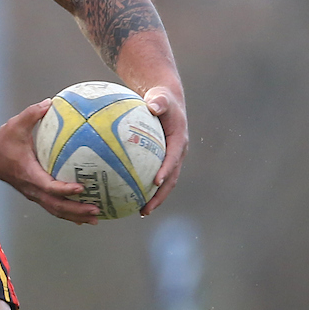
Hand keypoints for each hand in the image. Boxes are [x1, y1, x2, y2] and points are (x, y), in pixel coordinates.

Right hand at [0, 101, 100, 224]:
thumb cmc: (2, 143)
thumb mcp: (15, 125)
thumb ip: (32, 114)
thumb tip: (50, 102)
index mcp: (28, 174)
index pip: (48, 186)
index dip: (64, 189)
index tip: (80, 188)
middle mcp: (32, 188)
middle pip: (56, 206)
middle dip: (76, 210)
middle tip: (96, 209)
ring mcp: (34, 194)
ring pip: (56, 210)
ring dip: (75, 216)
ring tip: (95, 217)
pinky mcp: (37, 194)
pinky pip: (54, 207)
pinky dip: (69, 213)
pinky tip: (83, 215)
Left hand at [140, 85, 187, 214]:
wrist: (166, 101)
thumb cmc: (161, 99)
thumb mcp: (161, 97)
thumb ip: (159, 101)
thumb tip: (153, 106)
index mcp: (179, 141)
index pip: (173, 158)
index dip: (166, 171)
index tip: (156, 182)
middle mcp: (177, 154)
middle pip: (171, 179)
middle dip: (160, 196)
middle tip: (146, 208)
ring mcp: (171, 159)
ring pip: (165, 183)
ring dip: (154, 198)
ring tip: (140, 212)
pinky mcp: (162, 161)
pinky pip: (154, 177)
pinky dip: (145, 188)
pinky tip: (130, 196)